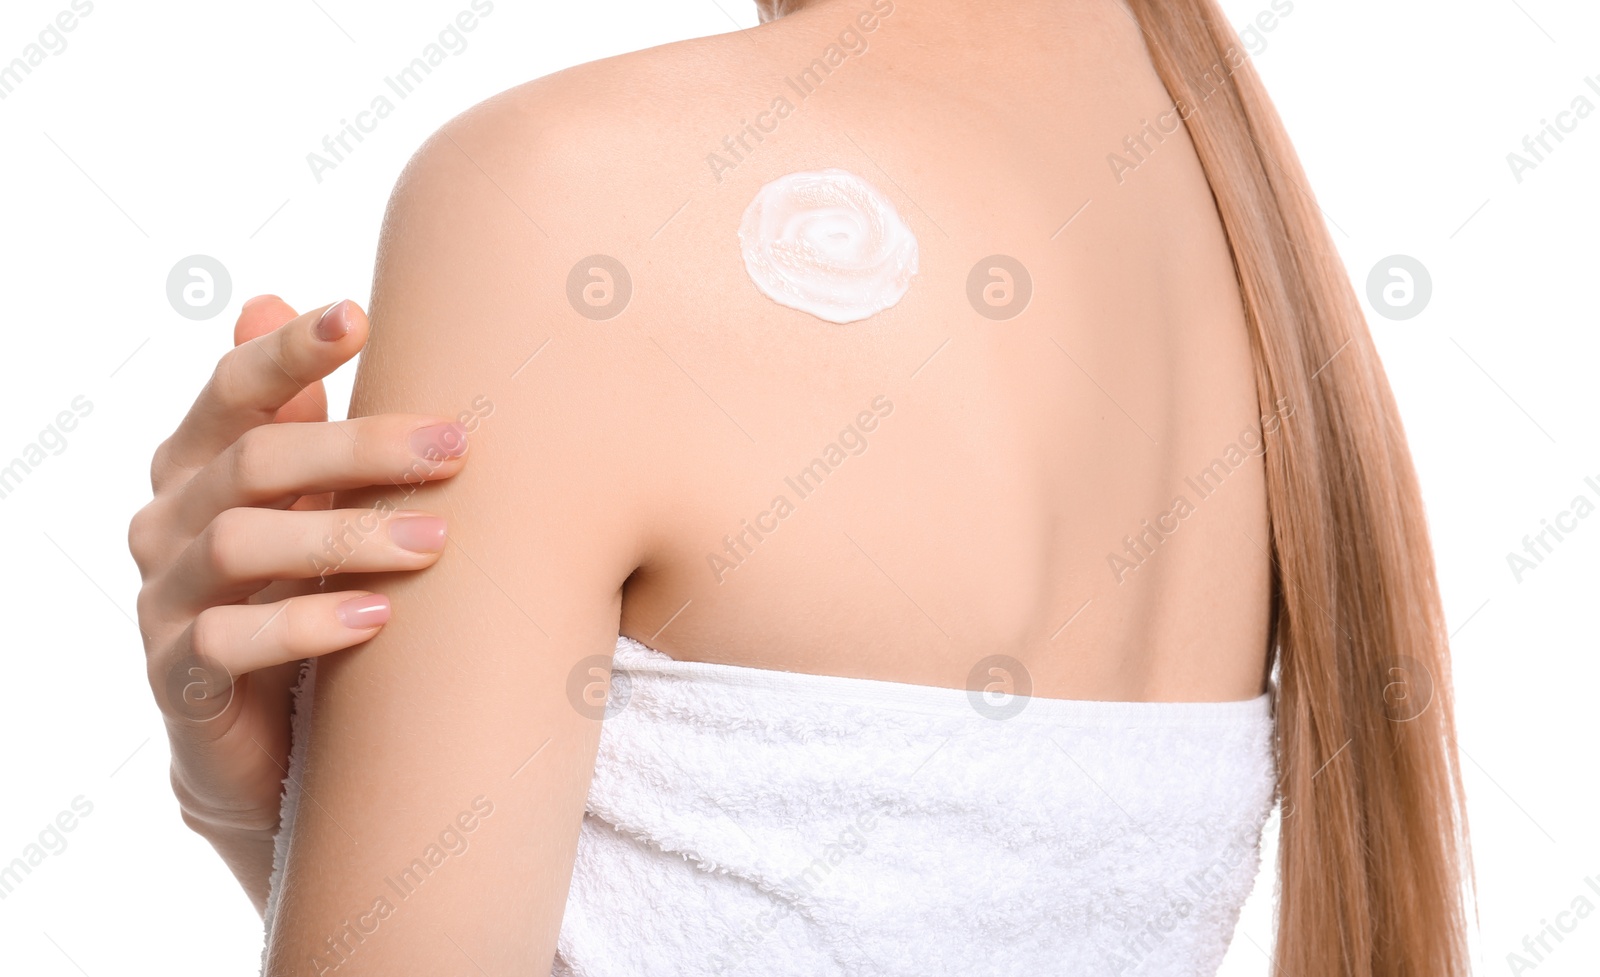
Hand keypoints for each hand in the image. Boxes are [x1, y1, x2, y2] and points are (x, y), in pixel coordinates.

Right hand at [128, 296, 470, 912]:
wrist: (271, 739)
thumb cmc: (302, 593)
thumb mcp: (310, 502)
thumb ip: (298, 417)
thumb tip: (270, 297)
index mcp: (199, 464)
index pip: (232, 389)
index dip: (288, 353)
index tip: (360, 316)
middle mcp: (168, 521)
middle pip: (253, 459)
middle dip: (358, 447)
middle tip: (455, 448)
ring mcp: (163, 599)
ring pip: (239, 544)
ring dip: (344, 536)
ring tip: (435, 541)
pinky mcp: (178, 678)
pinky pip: (224, 642)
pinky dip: (304, 624)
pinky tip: (377, 618)